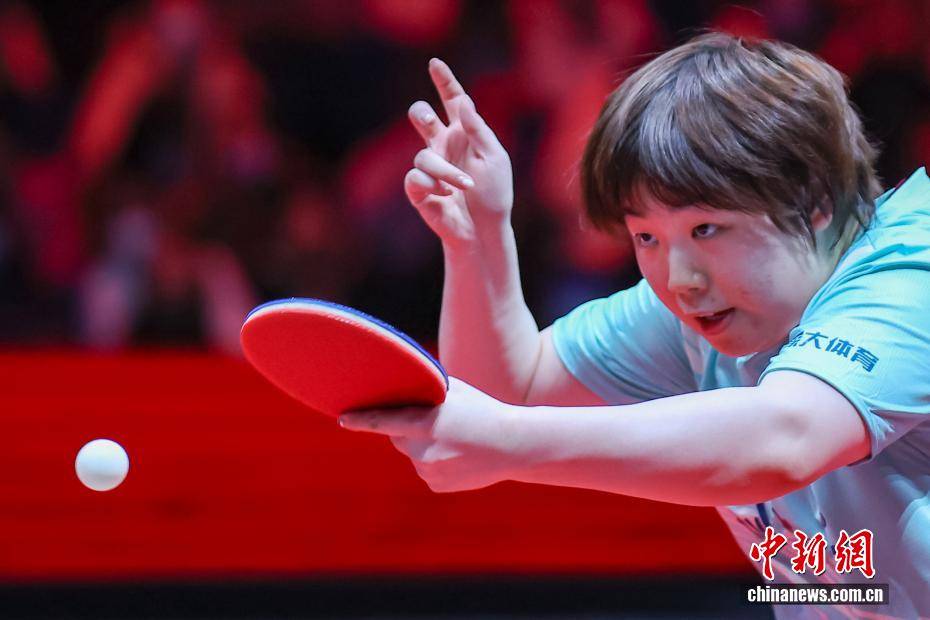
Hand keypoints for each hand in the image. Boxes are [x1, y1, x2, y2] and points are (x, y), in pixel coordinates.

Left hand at [339, 378, 517, 491]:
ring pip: (412, 455)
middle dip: (408, 429)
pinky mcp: (436, 485)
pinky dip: (434, 462)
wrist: (513, 445)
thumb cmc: (482, 410)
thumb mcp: (453, 394)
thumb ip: (424, 394)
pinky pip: (424, 470)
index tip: (342, 418)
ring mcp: (429, 471)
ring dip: (423, 446)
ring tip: (455, 440)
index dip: (360, 419)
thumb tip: (397, 393)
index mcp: (425, 423)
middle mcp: (423, 450)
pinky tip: (457, 456)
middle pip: (398, 437)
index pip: (384, 421)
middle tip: (435, 422)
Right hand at [405, 59, 513, 248]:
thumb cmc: (494, 193)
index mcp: (463, 134)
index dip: (443, 81)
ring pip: (423, 154)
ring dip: (445, 170)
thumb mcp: (494, 157)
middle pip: (421, 116)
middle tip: (427, 121)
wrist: (484, 229)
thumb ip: (478, 129)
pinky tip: (446, 195)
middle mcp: (443, 146)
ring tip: (462, 186)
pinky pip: (415, 176)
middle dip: (421, 114)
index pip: (451, 101)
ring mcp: (429, 167)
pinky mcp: (418, 188)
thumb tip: (462, 100)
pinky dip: (433, 184)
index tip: (435, 63)